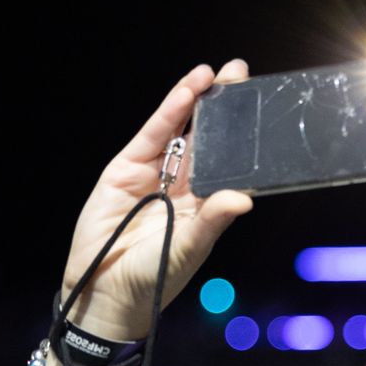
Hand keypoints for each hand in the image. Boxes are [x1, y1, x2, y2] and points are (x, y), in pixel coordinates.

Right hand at [60, 61, 254, 339]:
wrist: (106, 292)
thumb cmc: (154, 278)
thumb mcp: (189, 249)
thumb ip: (213, 221)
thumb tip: (245, 199)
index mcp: (205, 204)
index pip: (228, 163)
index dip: (241, 137)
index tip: (260, 110)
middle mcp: (183, 185)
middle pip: (207, 139)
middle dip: (222, 107)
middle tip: (241, 74)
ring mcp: (154, 174)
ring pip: (179, 130)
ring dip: (196, 101)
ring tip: (215, 75)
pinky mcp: (126, 168)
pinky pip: (152, 136)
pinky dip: (168, 112)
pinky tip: (186, 92)